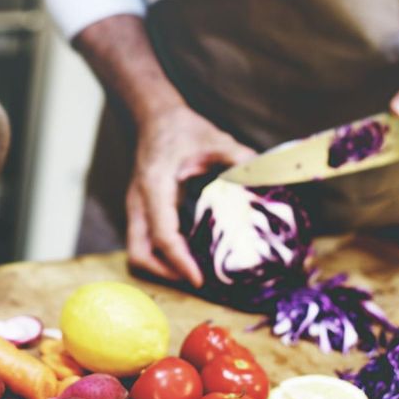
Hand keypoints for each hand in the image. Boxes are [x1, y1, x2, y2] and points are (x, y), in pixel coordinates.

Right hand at [127, 104, 254, 286]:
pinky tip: (187, 256)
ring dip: (161, 269)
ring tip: (192, 273)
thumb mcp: (214, 138)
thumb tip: (262, 178)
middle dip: (165, 274)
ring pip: (138, 252)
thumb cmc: (183, 129)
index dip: (179, 261)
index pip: (162, 234)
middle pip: (139, 254)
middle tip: (197, 280)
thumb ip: (237, 157)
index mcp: (154, 186)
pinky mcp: (141, 212)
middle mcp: (139, 202)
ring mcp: (137, 208)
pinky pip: (145, 243)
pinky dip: (162, 256)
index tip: (199, 280)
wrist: (156, 118)